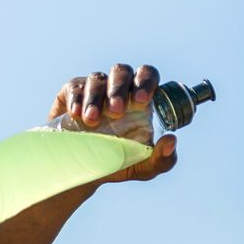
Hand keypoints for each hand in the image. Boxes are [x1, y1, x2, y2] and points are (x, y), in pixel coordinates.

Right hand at [48, 63, 176, 182]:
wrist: (83, 172)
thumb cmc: (120, 163)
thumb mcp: (144, 167)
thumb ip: (163, 159)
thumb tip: (172, 140)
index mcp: (140, 98)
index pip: (147, 75)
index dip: (146, 81)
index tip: (141, 100)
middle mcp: (118, 88)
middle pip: (121, 71)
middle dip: (119, 88)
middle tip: (117, 111)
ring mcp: (94, 89)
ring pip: (96, 79)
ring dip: (95, 97)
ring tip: (93, 120)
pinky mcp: (71, 94)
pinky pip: (74, 88)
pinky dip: (76, 99)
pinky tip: (76, 114)